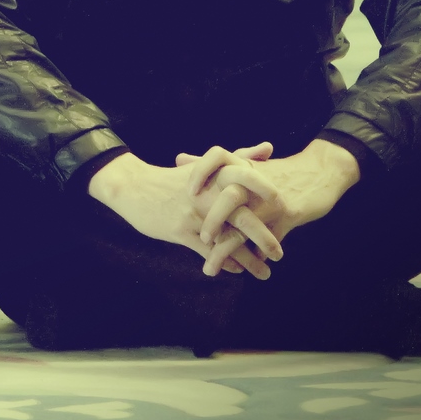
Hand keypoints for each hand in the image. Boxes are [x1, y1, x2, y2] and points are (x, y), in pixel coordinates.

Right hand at [87, 151, 280, 279]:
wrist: (134, 188)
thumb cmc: (173, 178)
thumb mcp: (205, 165)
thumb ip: (239, 157)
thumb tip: (269, 147)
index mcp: (214, 174)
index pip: (247, 179)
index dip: (267, 194)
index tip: (286, 208)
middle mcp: (206, 193)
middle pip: (242, 216)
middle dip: (264, 237)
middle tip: (280, 253)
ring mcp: (193, 213)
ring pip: (226, 240)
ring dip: (248, 259)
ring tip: (264, 272)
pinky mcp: (180, 231)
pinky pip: (208, 251)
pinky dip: (225, 262)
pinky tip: (237, 270)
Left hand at [182, 139, 360, 268]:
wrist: (319, 173)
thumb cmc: (276, 171)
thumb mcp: (246, 163)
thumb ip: (212, 164)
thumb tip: (179, 158)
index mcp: (242, 164)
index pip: (216, 157)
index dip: (199, 171)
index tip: (188, 192)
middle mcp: (255, 181)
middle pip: (230, 197)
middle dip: (213, 221)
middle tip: (200, 238)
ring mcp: (271, 201)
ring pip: (245, 228)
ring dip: (225, 251)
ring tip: (209, 268)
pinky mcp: (286, 217)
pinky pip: (264, 242)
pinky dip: (250, 259)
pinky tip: (238, 271)